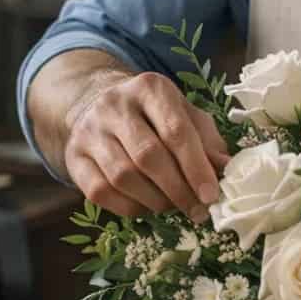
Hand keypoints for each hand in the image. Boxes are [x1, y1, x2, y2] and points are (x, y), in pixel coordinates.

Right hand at [63, 71, 230, 218]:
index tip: (211, 195)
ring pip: (123, 177)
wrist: (100, 104)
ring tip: (174, 207)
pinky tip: (146, 207)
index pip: (176, 131)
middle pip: (148, 156)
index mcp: (150, 88)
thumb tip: (227, 170)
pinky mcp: (73, 156)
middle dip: (177, 190)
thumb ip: (207, 141)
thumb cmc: (155, 115)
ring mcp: (89, 130)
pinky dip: (129, 208)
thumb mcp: (186, 115)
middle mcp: (114, 105)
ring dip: (155, 201)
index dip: (196, 167)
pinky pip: (100, 192)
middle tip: (197, 211)